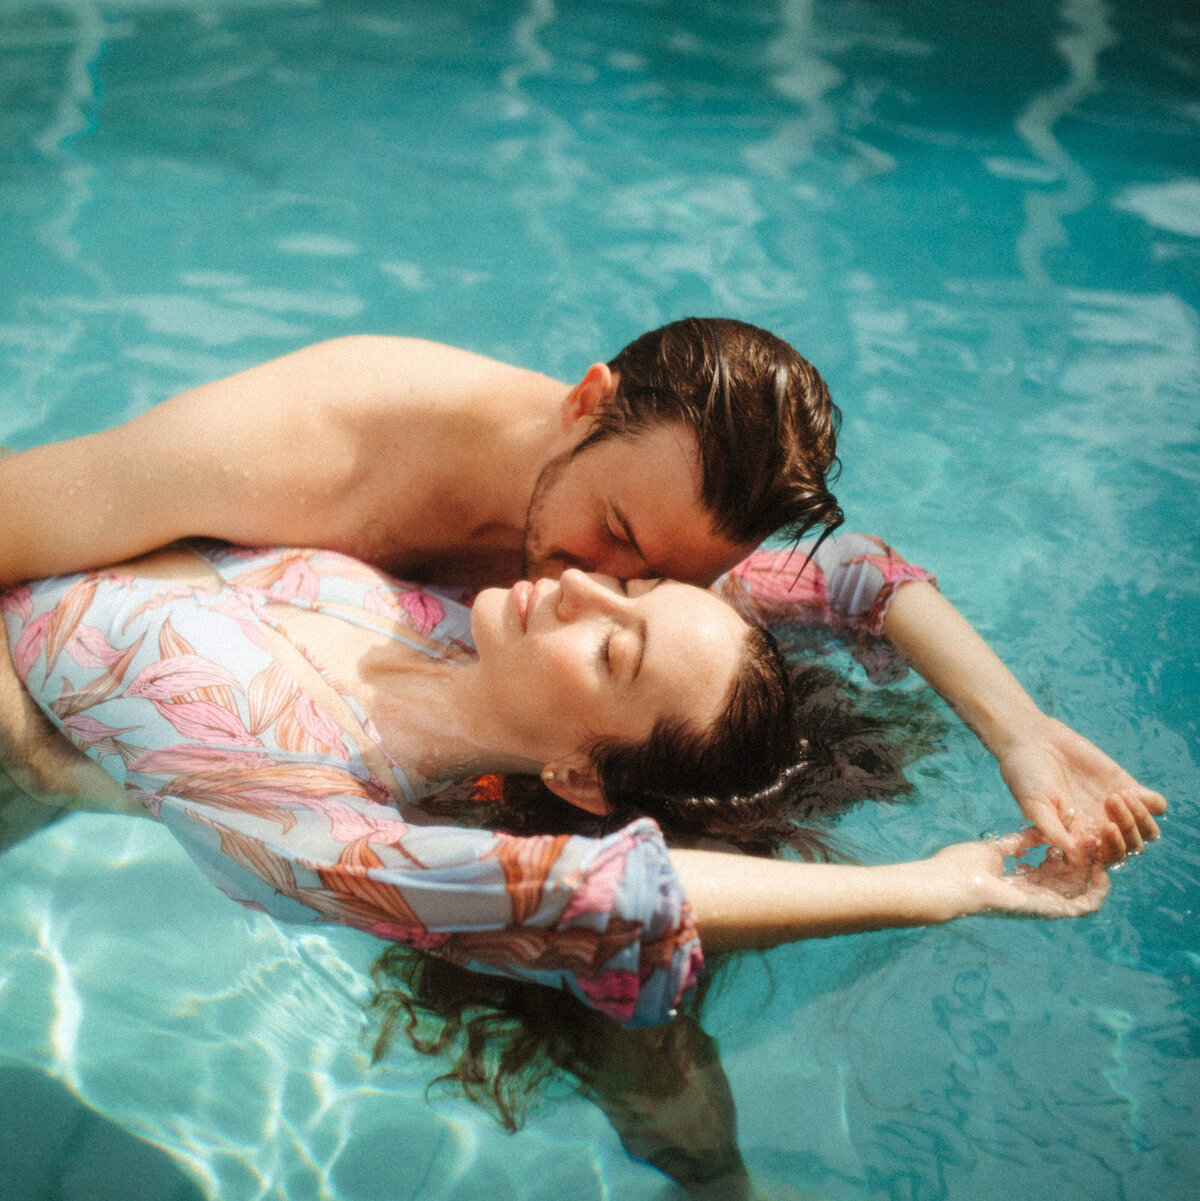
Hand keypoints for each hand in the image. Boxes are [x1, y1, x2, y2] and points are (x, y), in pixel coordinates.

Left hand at [927, 829, 1109, 919]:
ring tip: (1102, 852)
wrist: (949, 883)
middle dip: (1085, 859)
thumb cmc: (960, 867)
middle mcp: (1035, 895)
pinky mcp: (1048, 909)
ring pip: (1083, 893)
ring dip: (1097, 873)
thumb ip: (1016, 843)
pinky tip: (1101, 870)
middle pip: (1071, 880)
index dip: (1067, 851)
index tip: (1073, 833)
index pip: (1054, 869)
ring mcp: (1043, 904)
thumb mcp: (994, 849)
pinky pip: (1084, 907)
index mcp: (1021, 882)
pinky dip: (1098, 891)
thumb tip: (1035, 833)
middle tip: (1093, 840)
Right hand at [996, 715, 1164, 863]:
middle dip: (1124, 840)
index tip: (1093, 838)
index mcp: (1078, 838)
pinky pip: (1156, 805)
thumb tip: (1078, 859)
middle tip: (1107, 821)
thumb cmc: (1025, 775)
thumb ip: (1054, 832)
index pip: (1105, 860)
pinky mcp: (1126, 785)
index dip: (1106, 855)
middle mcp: (1100, 826)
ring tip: (1115, 798)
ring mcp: (1116, 808)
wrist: (1033, 740)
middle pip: (1130, 850)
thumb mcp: (1034, 806)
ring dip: (1138, 822)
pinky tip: (1128, 792)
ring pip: (1147, 832)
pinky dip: (1151, 805)